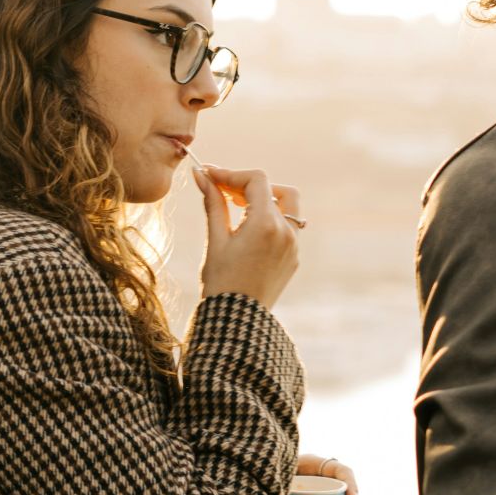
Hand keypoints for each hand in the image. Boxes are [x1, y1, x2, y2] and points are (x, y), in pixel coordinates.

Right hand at [196, 165, 299, 308]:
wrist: (237, 320)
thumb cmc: (221, 282)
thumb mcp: (216, 239)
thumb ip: (213, 203)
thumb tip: (201, 175)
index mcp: (266, 224)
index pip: (256, 180)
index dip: (232, 174)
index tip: (211, 177)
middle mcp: (287, 232)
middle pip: (276, 189)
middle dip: (250, 186)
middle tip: (226, 193)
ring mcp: (293, 246)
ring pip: (286, 207)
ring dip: (264, 201)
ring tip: (238, 211)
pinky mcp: (293, 258)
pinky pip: (288, 228)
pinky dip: (270, 220)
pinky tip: (248, 232)